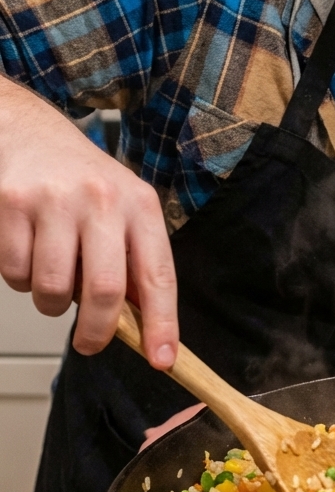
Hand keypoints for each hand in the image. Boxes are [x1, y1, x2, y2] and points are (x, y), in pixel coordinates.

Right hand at [0, 76, 177, 366]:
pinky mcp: (12, 204)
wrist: (29, 132)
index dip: (162, 323)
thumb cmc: (81, 181)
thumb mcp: (123, 210)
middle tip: (90, 344)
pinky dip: (19, 278)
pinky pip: (14, 274)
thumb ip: (134, 262)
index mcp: (139, 205)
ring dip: (51, 301)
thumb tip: (145, 327)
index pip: (158, 274)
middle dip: (97, 332)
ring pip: (53, 290)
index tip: (162, 359)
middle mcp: (102, 200)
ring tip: (54, 274)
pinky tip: (28, 249)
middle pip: (105, 290)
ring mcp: (55, 201)